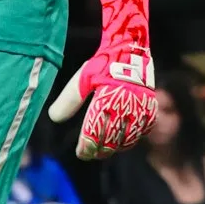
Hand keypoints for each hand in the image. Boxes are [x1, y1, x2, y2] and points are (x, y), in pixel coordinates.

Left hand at [49, 0, 156, 158]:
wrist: (131, 50)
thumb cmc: (103, 64)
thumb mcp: (83, 79)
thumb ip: (69, 100)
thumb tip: (54, 118)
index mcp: (105, 100)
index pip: (93, 133)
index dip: (86, 147)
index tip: (80, 152)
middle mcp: (123, 106)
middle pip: (109, 141)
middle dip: (98, 150)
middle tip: (89, 153)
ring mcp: (139, 109)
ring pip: (127, 140)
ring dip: (114, 148)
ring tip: (104, 150)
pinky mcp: (150, 109)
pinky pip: (142, 131)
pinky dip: (132, 139)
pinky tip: (122, 141)